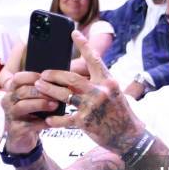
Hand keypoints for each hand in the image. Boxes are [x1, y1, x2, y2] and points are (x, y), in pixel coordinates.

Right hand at [1, 72, 57, 153]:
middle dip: (41, 91)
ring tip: (54, 105)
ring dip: (41, 104)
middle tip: (55, 93)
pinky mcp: (16, 129)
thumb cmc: (29, 116)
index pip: (17, 78)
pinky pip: (30, 124)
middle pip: (22, 91)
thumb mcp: (31, 100)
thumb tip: (56, 80)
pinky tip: (52, 121)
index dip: (32, 76)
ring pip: (23, 106)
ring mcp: (10, 116)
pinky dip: (43, 122)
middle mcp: (8, 102)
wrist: (21, 138)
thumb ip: (39, 90)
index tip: (46, 78)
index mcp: (12, 91)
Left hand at [34, 30, 145, 155]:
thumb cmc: (120, 112)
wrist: (129, 135)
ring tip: (39, 87)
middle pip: (71, 78)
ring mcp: (92, 107)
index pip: (94, 59)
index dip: (83, 45)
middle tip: (42, 74)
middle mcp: (100, 91)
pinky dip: (55, 119)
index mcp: (108, 81)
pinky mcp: (85, 122)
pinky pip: (65, 118)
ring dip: (49, 90)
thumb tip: (77, 74)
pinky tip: (48, 118)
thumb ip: (97, 82)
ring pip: (64, 95)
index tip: (73, 33)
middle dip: (54, 75)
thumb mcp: (113, 92)